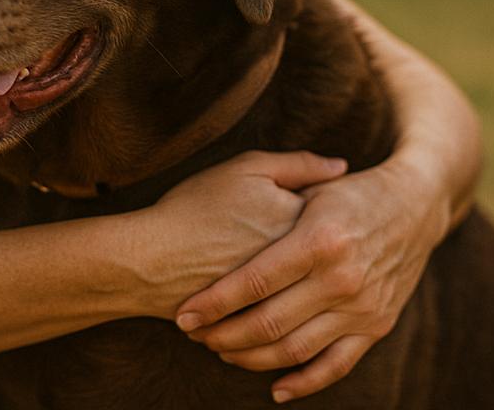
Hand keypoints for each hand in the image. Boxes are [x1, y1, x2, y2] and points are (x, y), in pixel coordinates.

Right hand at [133, 151, 348, 318]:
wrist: (151, 259)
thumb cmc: (196, 208)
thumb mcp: (247, 169)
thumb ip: (299, 165)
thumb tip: (341, 166)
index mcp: (307, 231)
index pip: (335, 225)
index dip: (320, 216)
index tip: (300, 211)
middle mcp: (304, 273)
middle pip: (326, 265)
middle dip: (314, 258)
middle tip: (282, 240)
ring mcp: (284, 304)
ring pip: (309, 300)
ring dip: (303, 293)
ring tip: (279, 276)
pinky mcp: (263, 328)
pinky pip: (287, 327)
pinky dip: (281, 321)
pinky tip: (263, 304)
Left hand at [175, 156, 451, 402]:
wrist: (418, 206)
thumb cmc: (353, 192)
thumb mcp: (314, 184)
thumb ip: (271, 202)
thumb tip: (221, 217)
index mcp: (320, 239)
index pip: (255, 281)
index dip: (215, 302)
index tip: (185, 314)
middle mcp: (342, 278)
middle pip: (270, 321)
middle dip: (224, 334)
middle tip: (196, 335)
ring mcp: (362, 307)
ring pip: (296, 349)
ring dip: (253, 358)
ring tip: (222, 352)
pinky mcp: (377, 326)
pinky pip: (336, 365)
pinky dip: (304, 383)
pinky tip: (276, 389)